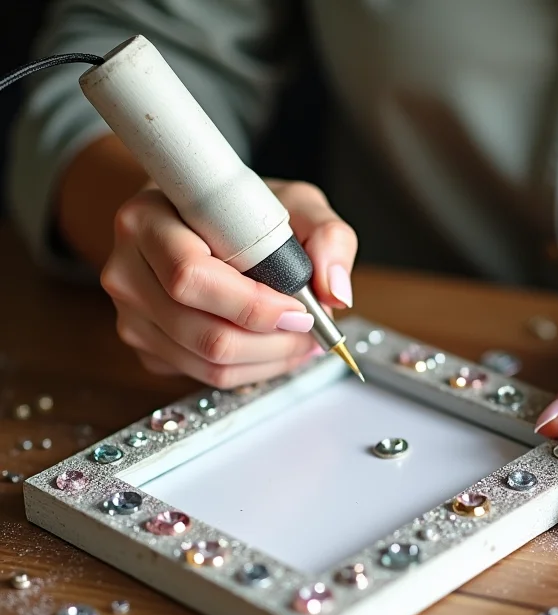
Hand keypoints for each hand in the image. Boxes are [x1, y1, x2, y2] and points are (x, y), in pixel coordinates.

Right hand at [100, 180, 356, 387]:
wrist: (197, 220)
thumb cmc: (242, 210)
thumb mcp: (294, 202)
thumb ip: (327, 236)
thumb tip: (335, 293)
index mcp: (149, 220)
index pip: (191, 276)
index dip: (252, 304)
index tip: (300, 308)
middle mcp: (128, 270)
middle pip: (204, 333)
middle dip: (273, 342)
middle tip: (312, 332)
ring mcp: (132, 314)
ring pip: (208, 364)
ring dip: (269, 361)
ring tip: (301, 340)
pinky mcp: (145, 345)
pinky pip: (203, 375)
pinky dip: (251, 369)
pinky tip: (272, 346)